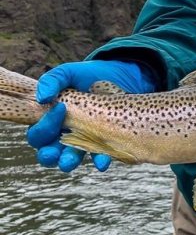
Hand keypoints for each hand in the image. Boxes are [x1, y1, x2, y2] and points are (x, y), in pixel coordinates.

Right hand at [26, 60, 155, 171]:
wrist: (118, 77)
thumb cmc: (87, 76)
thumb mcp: (68, 73)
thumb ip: (53, 80)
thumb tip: (42, 97)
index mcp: (49, 120)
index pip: (37, 133)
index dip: (43, 126)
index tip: (62, 107)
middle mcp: (63, 134)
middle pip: (48, 152)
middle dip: (49, 155)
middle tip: (53, 152)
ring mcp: (84, 140)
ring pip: (70, 159)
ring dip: (69, 162)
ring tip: (69, 161)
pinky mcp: (103, 142)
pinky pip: (99, 156)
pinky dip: (100, 160)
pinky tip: (103, 161)